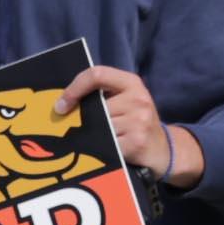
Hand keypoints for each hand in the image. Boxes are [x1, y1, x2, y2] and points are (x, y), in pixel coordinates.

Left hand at [53, 66, 202, 188]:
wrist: (163, 149)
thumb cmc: (135, 121)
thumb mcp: (125, 99)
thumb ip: (102, 95)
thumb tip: (63, 102)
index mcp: (132, 82)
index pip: (97, 74)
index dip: (74, 88)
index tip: (60, 105)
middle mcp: (138, 99)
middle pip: (95, 107)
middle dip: (86, 119)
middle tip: (84, 128)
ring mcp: (139, 121)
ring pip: (99, 126)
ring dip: (94, 135)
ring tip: (104, 138)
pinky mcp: (136, 142)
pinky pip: (105, 144)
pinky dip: (101, 148)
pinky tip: (109, 149)